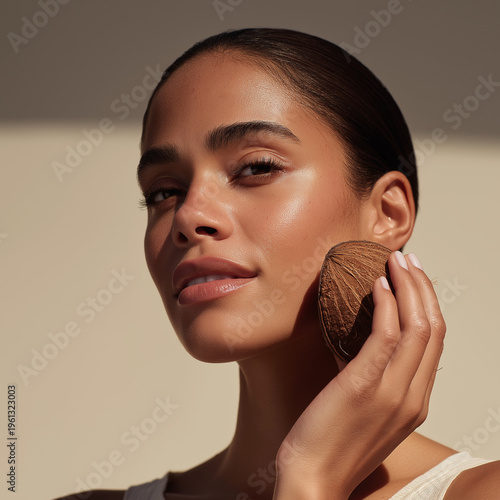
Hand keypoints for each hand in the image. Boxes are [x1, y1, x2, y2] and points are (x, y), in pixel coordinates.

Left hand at [273, 251, 445, 498]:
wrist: (312, 479)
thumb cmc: (331, 441)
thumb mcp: (364, 408)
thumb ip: (372, 376)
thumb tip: (358, 340)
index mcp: (415, 401)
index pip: (435, 342)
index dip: (428, 304)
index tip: (415, 279)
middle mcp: (413, 396)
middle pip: (433, 328)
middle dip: (423, 288)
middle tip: (409, 260)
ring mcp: (393, 392)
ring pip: (418, 327)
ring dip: (409, 287)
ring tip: (396, 261)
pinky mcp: (365, 385)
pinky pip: (388, 335)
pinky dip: (387, 304)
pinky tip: (377, 284)